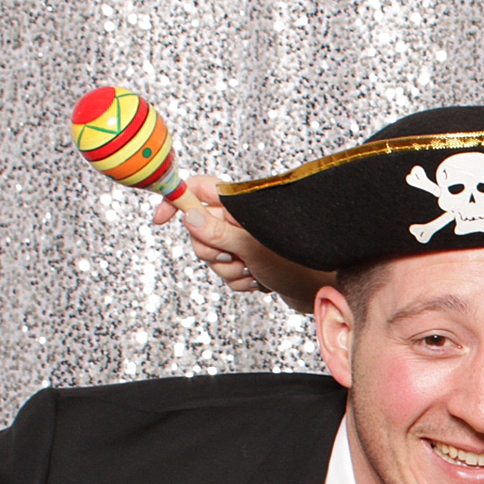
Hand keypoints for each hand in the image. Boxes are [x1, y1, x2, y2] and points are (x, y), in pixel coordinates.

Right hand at [151, 175, 331, 311]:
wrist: (323, 293)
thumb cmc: (298, 264)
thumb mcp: (253, 246)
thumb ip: (219, 231)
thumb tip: (189, 216)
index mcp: (242, 205)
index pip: (198, 189)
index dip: (176, 200)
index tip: (160, 219)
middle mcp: (241, 220)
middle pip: (198, 231)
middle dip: (213, 251)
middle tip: (237, 256)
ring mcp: (245, 242)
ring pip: (213, 257)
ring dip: (231, 271)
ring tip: (256, 271)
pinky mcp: (249, 262)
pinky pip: (228, 275)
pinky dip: (242, 282)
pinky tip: (262, 282)